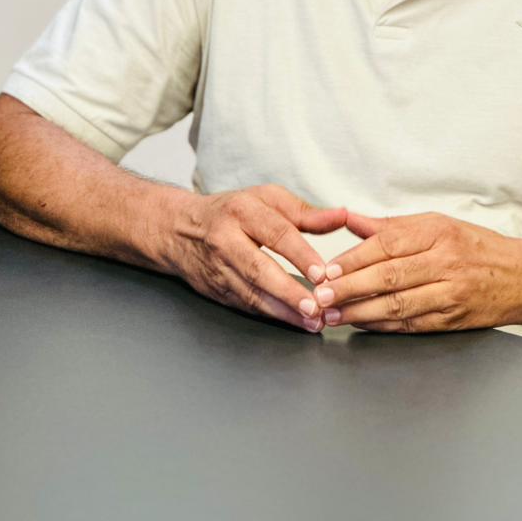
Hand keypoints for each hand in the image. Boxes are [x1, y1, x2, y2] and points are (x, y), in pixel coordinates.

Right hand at [167, 184, 346, 331]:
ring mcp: (218, 269)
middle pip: (259, 269)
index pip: (275, 233)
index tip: (322, 273)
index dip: (300, 254)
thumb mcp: (266, 199)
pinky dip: (270, 316)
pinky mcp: (216, 291)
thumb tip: (342, 216)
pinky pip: (246, 305)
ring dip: (283, 311)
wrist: (179, 229)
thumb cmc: (232, 211)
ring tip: (312, 321)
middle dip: (288, 291)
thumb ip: (305, 211)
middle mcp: (226, 240)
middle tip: (316, 307)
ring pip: (251, 294)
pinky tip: (293, 322)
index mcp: (242, 212)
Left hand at [309, 210, 521, 332]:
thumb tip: (349, 219)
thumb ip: (391, 227)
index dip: (353, 259)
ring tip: (332, 315)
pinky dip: (383, 327)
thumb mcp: (438, 224)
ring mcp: (451, 293)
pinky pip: (411, 324)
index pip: (387, 245)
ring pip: (397, 305)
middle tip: (319, 297)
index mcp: (438, 233)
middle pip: (388, 277)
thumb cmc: (478, 247)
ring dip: (360, 312)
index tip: (326, 270)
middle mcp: (445, 262)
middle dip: (349, 288)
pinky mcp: (453, 320)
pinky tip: (362, 325)